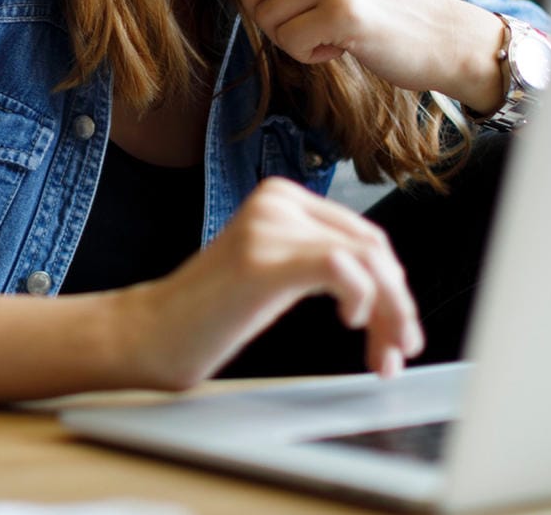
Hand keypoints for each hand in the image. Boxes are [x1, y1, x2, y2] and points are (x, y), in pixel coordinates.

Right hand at [112, 176, 423, 387]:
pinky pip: (341, 267)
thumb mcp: (277, 271)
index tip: (398, 333)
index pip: (365, 235)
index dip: (393, 288)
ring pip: (367, 259)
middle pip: (373, 247)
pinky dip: (362, 299)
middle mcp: (278, 200)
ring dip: (388, 314)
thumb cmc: (211, 314)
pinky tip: (350, 321)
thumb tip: (392, 287)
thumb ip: (323, 261)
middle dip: (397, 305)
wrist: (153, 333)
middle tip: (397, 352)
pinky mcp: (264, 258)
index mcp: (282, 195)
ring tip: (382, 355)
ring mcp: (269, 225)